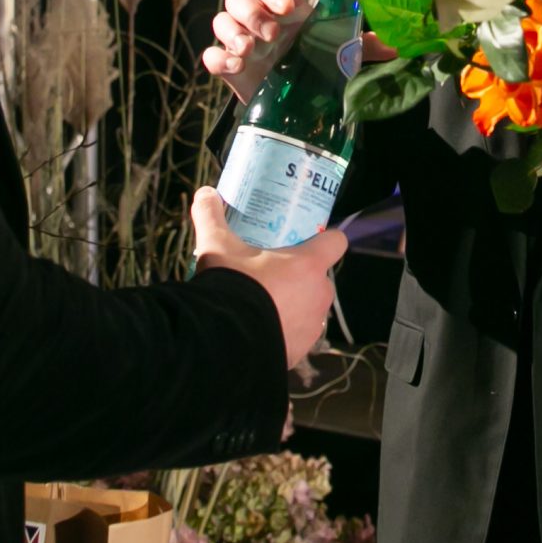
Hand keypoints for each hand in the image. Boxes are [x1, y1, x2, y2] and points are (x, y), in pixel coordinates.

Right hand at [190, 187, 347, 366]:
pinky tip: (260, 327)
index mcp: (309, 264)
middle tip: (272, 271)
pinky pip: (298, 334)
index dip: (324, 239)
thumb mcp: (216, 246)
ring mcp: (313, 325)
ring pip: (310, 306)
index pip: (336, 242)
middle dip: (301, 274)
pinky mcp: (301, 349)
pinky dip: (285, 330)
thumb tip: (205, 192)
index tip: (305, 240)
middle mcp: (319, 294)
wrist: (224, 344)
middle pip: (320, 276)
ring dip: (294, 303)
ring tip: (263, 301)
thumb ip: (211, 216)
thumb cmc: (231, 288)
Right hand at [203, 0, 397, 102]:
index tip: (286, 7)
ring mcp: (242, 46)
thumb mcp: (343, 55)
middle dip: (251, 13)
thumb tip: (401, 45)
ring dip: (232, 33)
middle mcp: (260, 24)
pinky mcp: (229, 70)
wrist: (298, 106)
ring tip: (249, 51)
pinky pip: (210, 56)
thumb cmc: (320, 69)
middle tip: (271, 34)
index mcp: (286, 14)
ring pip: (220, 22)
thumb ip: (366, 45)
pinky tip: (234, 67)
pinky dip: (218, 58)